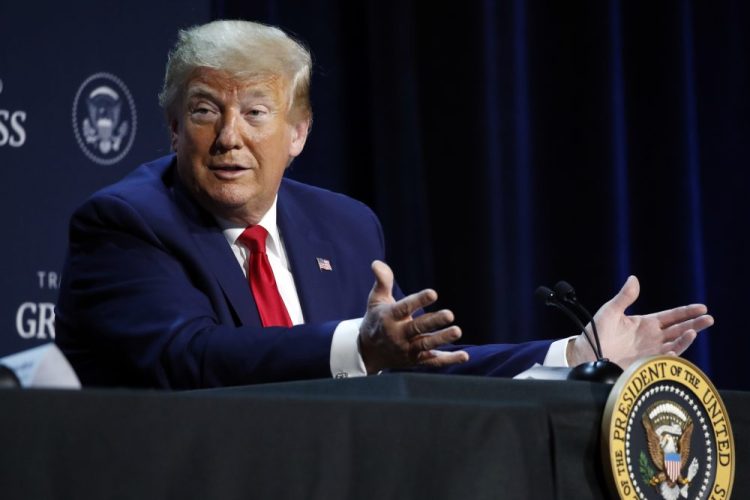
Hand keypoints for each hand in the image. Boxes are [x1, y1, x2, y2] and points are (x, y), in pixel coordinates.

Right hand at [358, 260, 468, 373]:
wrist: (368, 351)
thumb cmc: (376, 319)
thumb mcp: (376, 299)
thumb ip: (382, 281)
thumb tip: (377, 263)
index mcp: (388, 317)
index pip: (404, 308)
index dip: (418, 301)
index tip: (433, 293)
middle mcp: (397, 334)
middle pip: (416, 328)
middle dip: (433, 322)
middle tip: (449, 314)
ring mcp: (407, 349)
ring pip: (425, 344)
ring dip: (442, 339)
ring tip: (457, 331)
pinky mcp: (415, 360)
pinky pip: (432, 361)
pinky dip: (448, 359)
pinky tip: (464, 355)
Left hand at [567, 276, 713, 368]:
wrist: (585, 354)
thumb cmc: (597, 332)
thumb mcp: (610, 310)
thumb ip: (624, 297)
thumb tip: (633, 278)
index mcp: (646, 323)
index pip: (671, 316)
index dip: (686, 312)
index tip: (702, 307)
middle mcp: (652, 337)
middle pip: (679, 329)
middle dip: (694, 324)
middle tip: (708, 319)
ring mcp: (650, 351)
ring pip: (675, 344)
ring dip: (686, 338)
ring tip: (693, 331)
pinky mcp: (646, 364)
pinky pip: (664, 359)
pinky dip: (673, 354)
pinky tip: (676, 348)